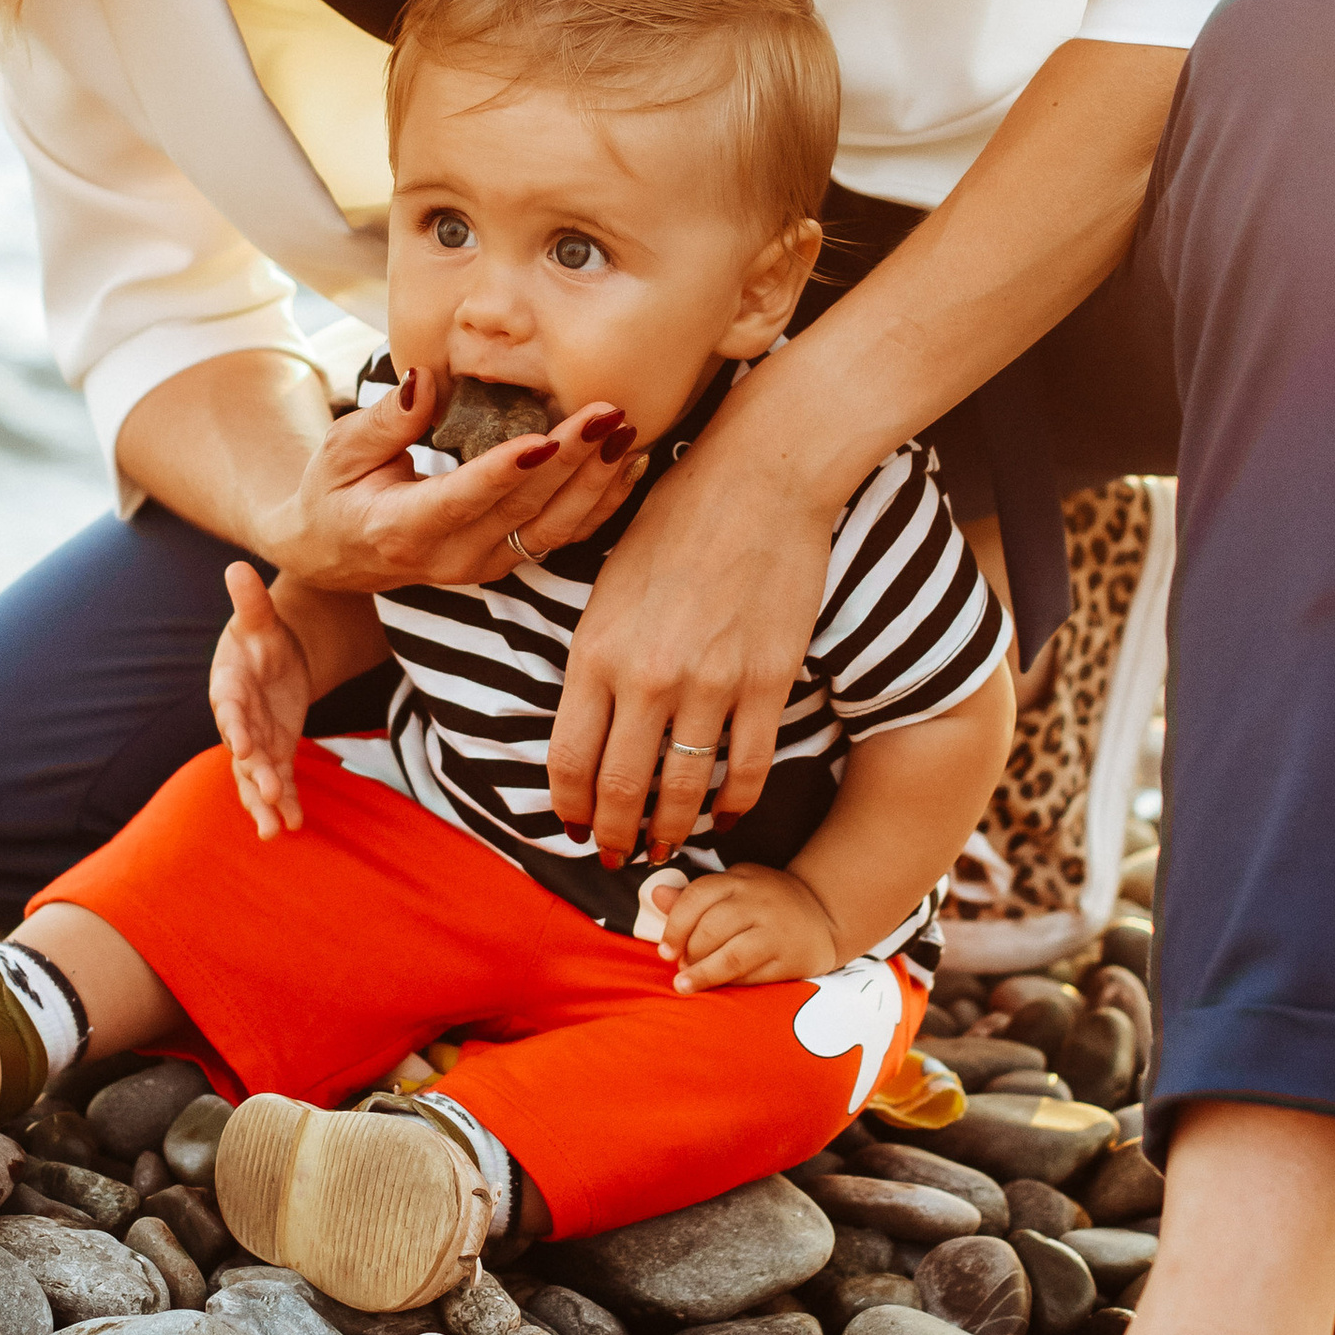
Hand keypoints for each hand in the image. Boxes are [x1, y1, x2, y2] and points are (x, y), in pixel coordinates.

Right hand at [210, 566, 314, 839]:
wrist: (272, 656)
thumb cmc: (260, 635)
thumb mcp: (259, 618)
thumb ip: (250, 602)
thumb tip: (237, 566)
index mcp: (228, 685)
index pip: (229, 707)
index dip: (236, 727)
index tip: (244, 747)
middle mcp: (237, 720)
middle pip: (242, 751)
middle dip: (254, 775)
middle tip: (269, 794)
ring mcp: (256, 741)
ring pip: (255, 777)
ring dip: (265, 802)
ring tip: (276, 829)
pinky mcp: (275, 753)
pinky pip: (278, 781)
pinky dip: (286, 803)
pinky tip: (295, 825)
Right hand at [269, 367, 646, 596]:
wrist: (336, 553)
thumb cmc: (334, 491)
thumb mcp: (340, 450)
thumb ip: (385, 420)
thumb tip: (424, 381)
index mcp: (401, 529)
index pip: (461, 500)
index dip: (504, 472)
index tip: (544, 439)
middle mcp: (449, 557)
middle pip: (521, 512)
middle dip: (570, 462)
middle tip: (606, 414)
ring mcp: (482, 566)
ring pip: (552, 530)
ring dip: (596, 483)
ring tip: (625, 434)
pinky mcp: (505, 561)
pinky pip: (562, 536)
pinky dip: (600, 503)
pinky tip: (627, 465)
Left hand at [548, 437, 833, 864]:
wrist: (759, 477)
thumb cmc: (675, 519)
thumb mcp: (608, 583)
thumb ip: (596, 655)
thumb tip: (587, 717)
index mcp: (595, 650)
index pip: (568, 759)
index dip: (568, 808)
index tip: (572, 828)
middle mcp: (646, 677)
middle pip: (620, 789)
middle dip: (614, 835)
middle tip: (617, 857)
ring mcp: (710, 683)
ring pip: (683, 790)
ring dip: (671, 830)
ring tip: (667, 847)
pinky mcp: (767, 681)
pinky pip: (747, 767)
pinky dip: (735, 802)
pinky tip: (727, 813)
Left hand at [662, 863, 840, 992]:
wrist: (824, 915)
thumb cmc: (766, 904)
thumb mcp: (733, 890)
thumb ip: (695, 897)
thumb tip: (656, 896)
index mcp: (739, 880)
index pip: (698, 896)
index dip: (675, 926)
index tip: (664, 950)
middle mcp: (758, 901)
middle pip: (711, 927)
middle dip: (689, 952)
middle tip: (681, 966)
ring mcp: (776, 931)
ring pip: (731, 955)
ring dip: (702, 973)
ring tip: (685, 985)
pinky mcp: (790, 959)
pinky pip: (753, 975)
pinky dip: (730, 983)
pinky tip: (718, 986)